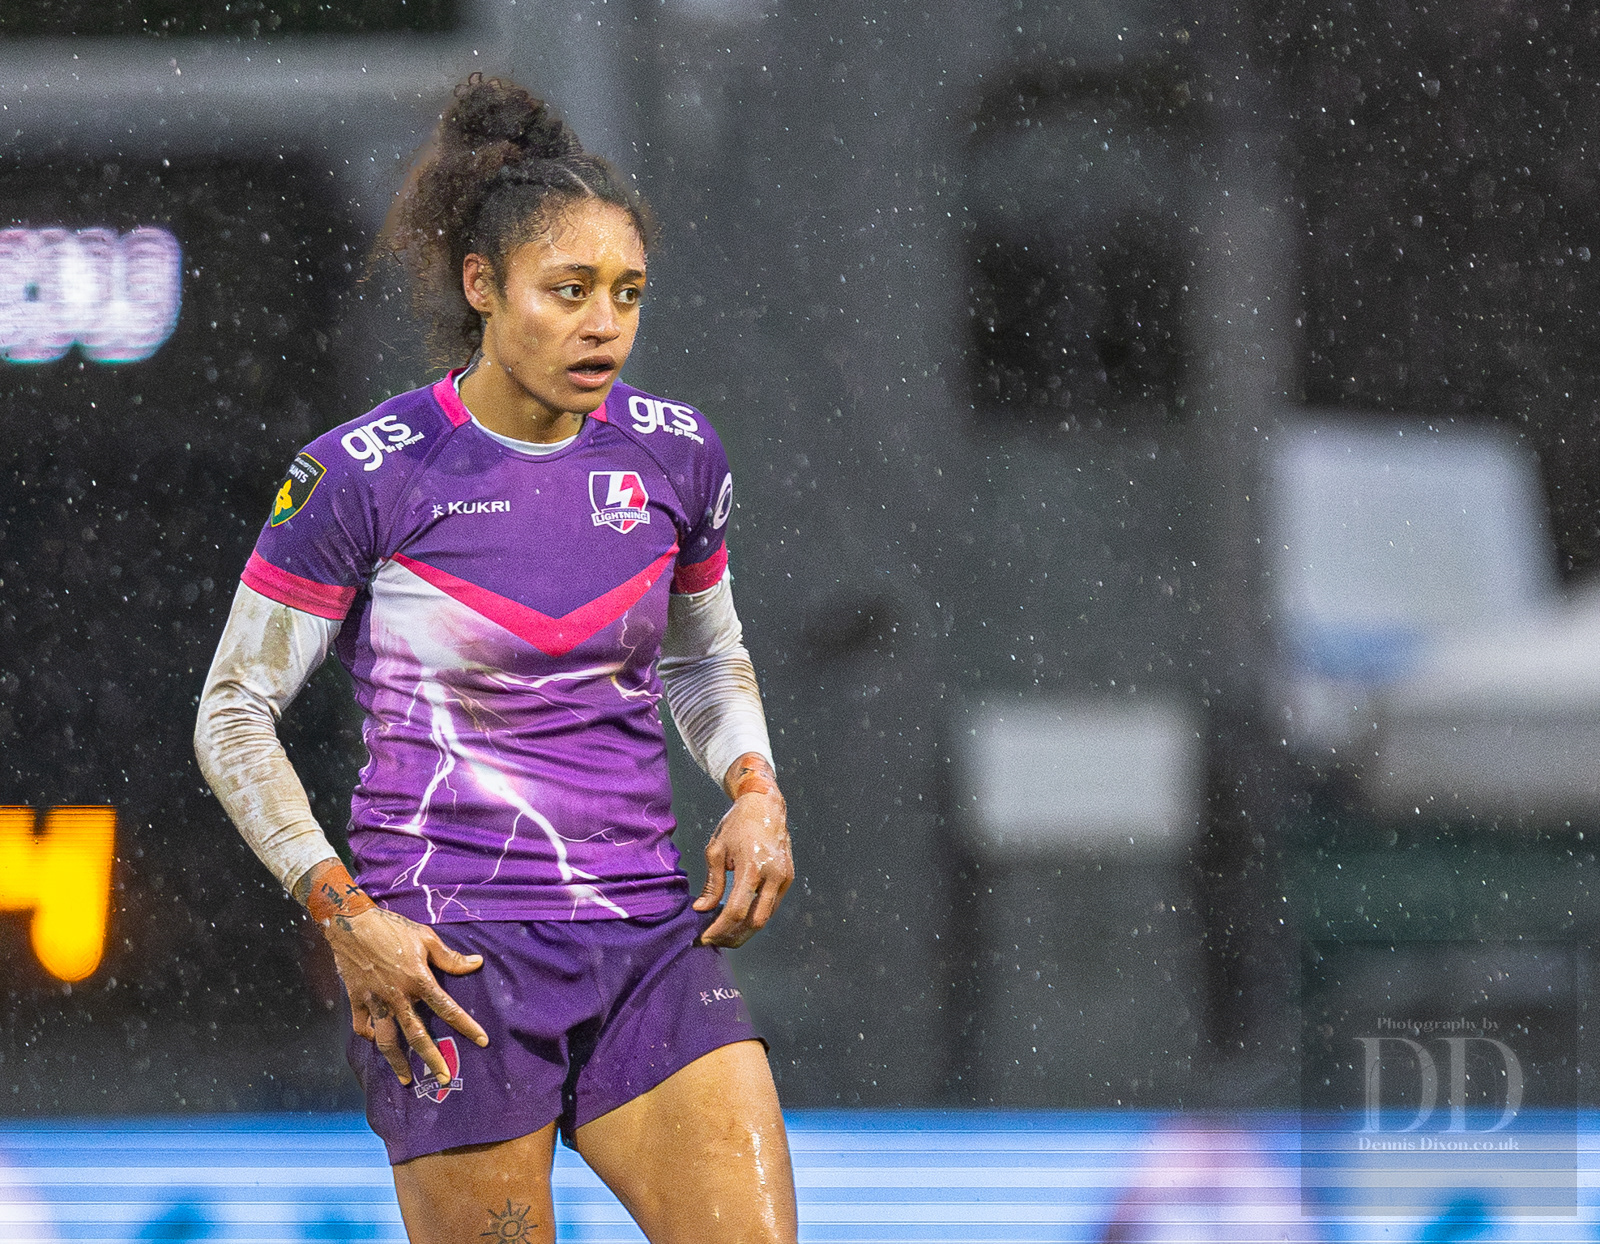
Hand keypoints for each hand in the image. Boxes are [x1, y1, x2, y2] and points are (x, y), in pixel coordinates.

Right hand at [323, 905, 488, 1085]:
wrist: (351, 923)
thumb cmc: (393, 928)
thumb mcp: (426, 938)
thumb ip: (450, 957)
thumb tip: (477, 964)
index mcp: (418, 979)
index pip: (447, 1008)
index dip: (466, 1026)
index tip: (481, 1041)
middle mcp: (397, 996)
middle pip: (417, 1035)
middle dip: (431, 1059)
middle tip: (443, 1079)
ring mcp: (375, 1000)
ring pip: (387, 1039)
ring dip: (397, 1062)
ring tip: (406, 1079)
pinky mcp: (356, 1000)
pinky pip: (362, 1026)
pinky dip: (369, 1037)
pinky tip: (377, 1043)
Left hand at [695, 753, 792, 947]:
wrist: (765, 805)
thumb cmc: (737, 824)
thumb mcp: (716, 850)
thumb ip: (712, 883)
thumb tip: (701, 910)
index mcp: (752, 867)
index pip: (736, 911)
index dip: (719, 929)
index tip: (703, 937)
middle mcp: (773, 876)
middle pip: (754, 922)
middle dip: (732, 936)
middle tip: (713, 941)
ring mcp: (784, 878)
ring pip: (766, 918)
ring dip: (744, 930)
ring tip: (723, 933)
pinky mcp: (788, 878)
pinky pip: (772, 906)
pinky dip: (755, 916)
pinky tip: (738, 918)